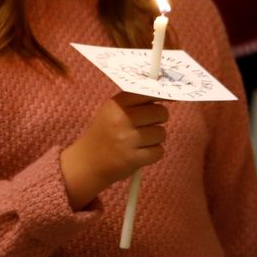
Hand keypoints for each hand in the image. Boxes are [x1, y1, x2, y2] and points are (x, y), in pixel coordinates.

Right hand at [59, 91, 167, 209]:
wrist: (87, 162)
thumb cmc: (104, 133)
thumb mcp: (112, 111)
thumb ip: (134, 101)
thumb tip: (165, 96)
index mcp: (117, 104)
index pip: (148, 93)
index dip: (162, 96)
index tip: (168, 99)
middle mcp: (122, 119)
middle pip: (160, 112)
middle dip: (158, 119)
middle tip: (147, 125)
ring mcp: (127, 140)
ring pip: (161, 133)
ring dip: (155, 138)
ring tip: (141, 141)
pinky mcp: (133, 159)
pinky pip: (159, 152)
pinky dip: (154, 154)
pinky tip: (141, 153)